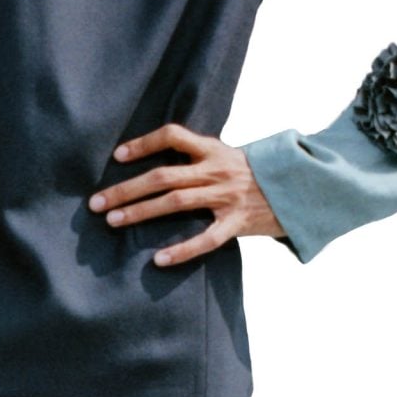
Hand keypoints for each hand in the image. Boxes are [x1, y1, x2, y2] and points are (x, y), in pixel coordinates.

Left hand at [88, 122, 284, 264]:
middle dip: (126, 188)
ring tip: (113, 221)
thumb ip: (198, 156)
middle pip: (163, 175)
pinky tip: (158, 260)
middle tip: (96, 203)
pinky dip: (181, 251)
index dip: (143, 143)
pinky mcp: (237, 223)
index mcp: (213, 149)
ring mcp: (226, 197)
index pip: (172, 135)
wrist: (300, 188)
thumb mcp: (229, 156)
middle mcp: (216, 170)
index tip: (117, 155)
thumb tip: (159, 162)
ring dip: (140, 212)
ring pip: (175, 202)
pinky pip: (205, 239)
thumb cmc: (256, 175)